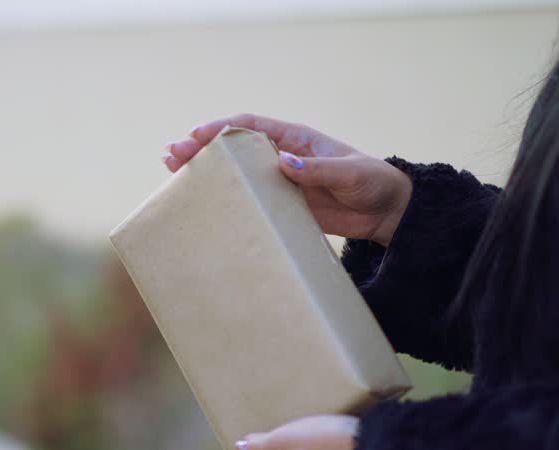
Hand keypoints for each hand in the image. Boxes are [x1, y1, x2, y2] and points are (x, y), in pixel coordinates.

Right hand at [164, 114, 412, 244]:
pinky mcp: (282, 206)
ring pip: (235, 174)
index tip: (197, 135)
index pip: (250, 127)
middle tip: (171, 154)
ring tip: (173, 172)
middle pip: (234, 148)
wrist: (386, 212)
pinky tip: (203, 203)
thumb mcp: (350, 173)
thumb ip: (318, 170)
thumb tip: (284, 164)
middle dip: (201, 149)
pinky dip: (225, 200)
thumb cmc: (372, 182)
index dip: (222, 129)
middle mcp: (282, 157)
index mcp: (295, 139)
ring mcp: (279, 182)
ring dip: (206, 172)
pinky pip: (249, 201)